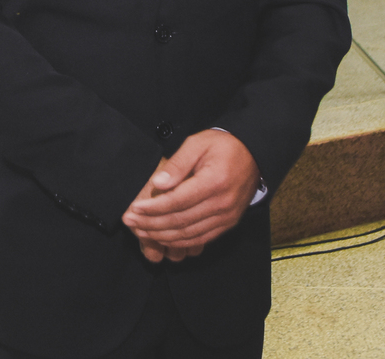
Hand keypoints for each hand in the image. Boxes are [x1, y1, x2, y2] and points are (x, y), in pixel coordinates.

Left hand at [122, 130, 259, 261]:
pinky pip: (201, 238)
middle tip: (130, 222)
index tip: (134, 209)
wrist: (253, 155)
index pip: (178, 201)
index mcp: (214, 182)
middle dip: (152, 224)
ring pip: (189, 234)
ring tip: (141, 231)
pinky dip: (180, 242)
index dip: (153, 208)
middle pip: (181, 221)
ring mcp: (227, 217)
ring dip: (162, 236)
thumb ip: (177, 164)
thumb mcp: (197, 144)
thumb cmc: (223, 146)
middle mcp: (222, 204)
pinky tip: (163, 237)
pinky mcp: (228, 224)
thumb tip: (158, 183)